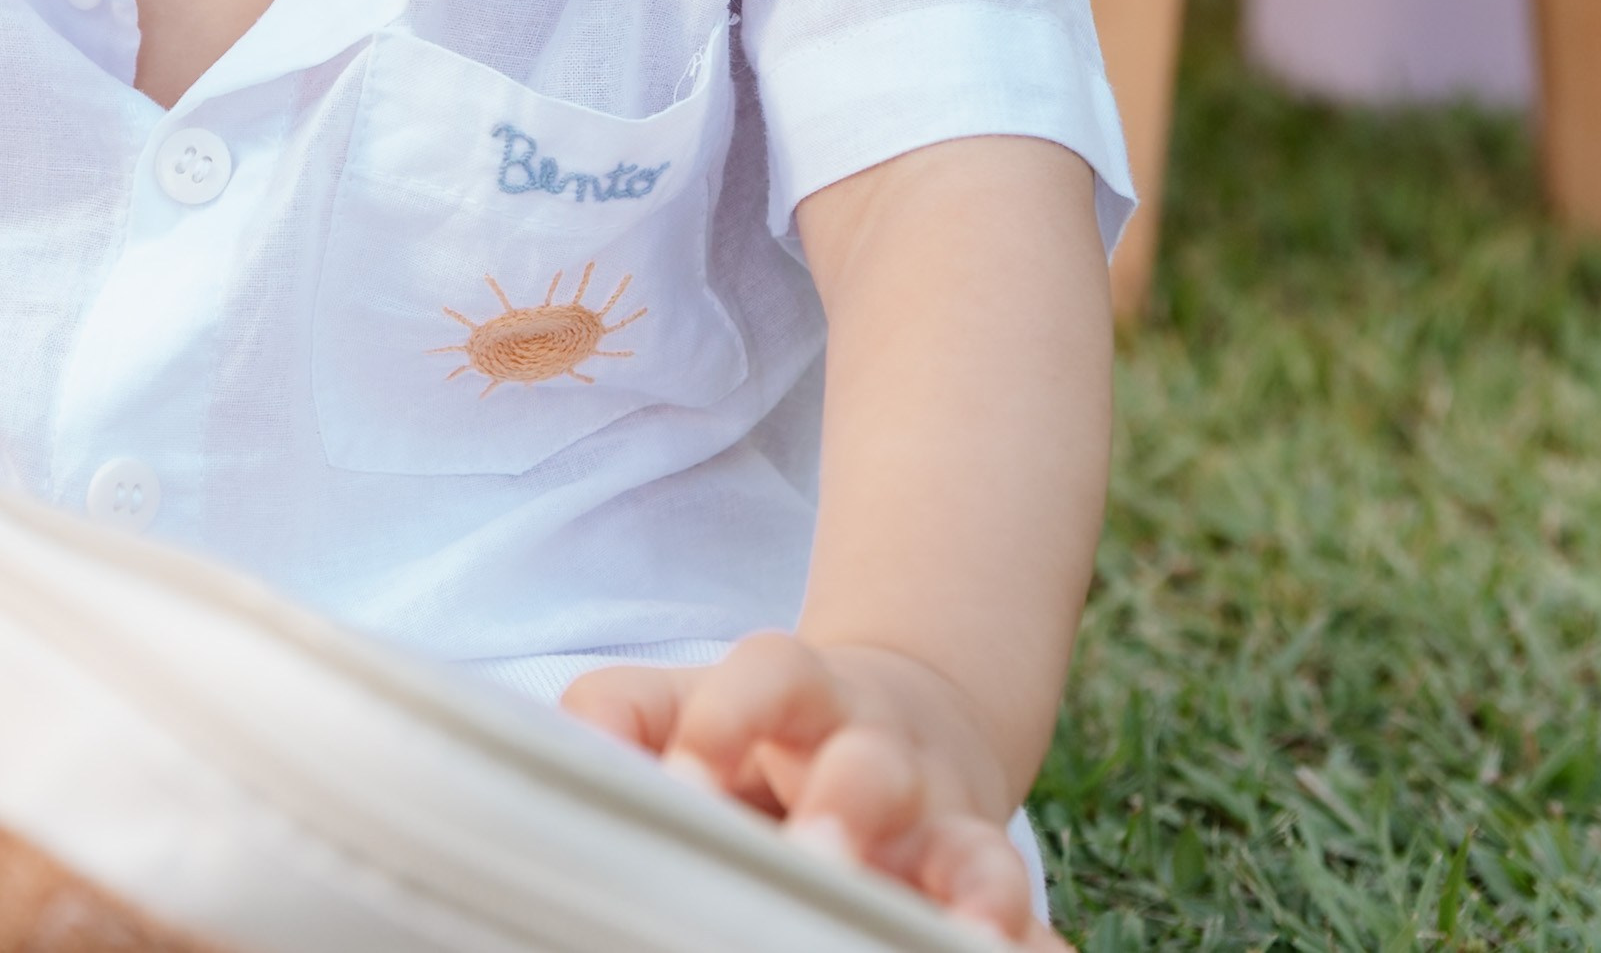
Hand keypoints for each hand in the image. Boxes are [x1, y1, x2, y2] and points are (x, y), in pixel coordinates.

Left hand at [563, 634, 1070, 950]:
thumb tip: (574, 752)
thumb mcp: (685, 706)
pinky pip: (1021, 915)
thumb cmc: (757, 731)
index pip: (774, 673)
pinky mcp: (985, 886)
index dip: (733, 712)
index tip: (687, 771)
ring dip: (968, 886)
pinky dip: (1026, 940)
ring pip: (969, 844)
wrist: (897, 722)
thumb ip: (620, 717)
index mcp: (800, 697)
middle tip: (816, 851)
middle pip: (872, 763)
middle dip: (849, 806)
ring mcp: (942, 822)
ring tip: (962, 931)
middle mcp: (880, 752)